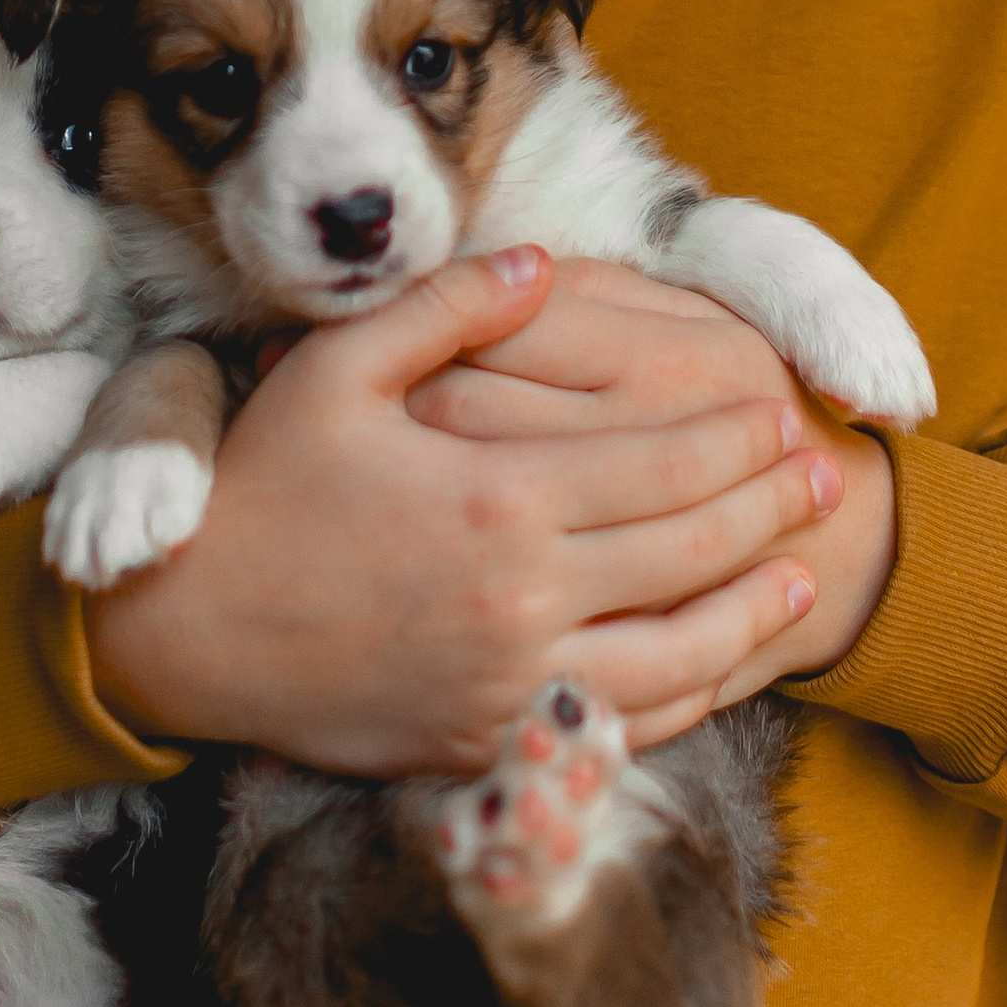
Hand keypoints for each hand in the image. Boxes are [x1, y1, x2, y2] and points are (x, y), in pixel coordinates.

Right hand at [79, 245, 845, 776]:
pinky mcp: (494, 740)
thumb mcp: (336, 370)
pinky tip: (723, 661)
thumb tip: (543, 265)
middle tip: (827, 478)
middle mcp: (524, 600)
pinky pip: (625, 723)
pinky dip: (694, 692)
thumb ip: (448, 308)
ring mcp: (513, 683)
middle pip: (688, 552)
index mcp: (498, 500)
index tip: (780, 413)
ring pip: (680, 654)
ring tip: (807, 572)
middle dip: (767, 512)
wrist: (180, 634)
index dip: (733, 442)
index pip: (659, 467)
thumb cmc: (257, 488)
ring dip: (755, 609)